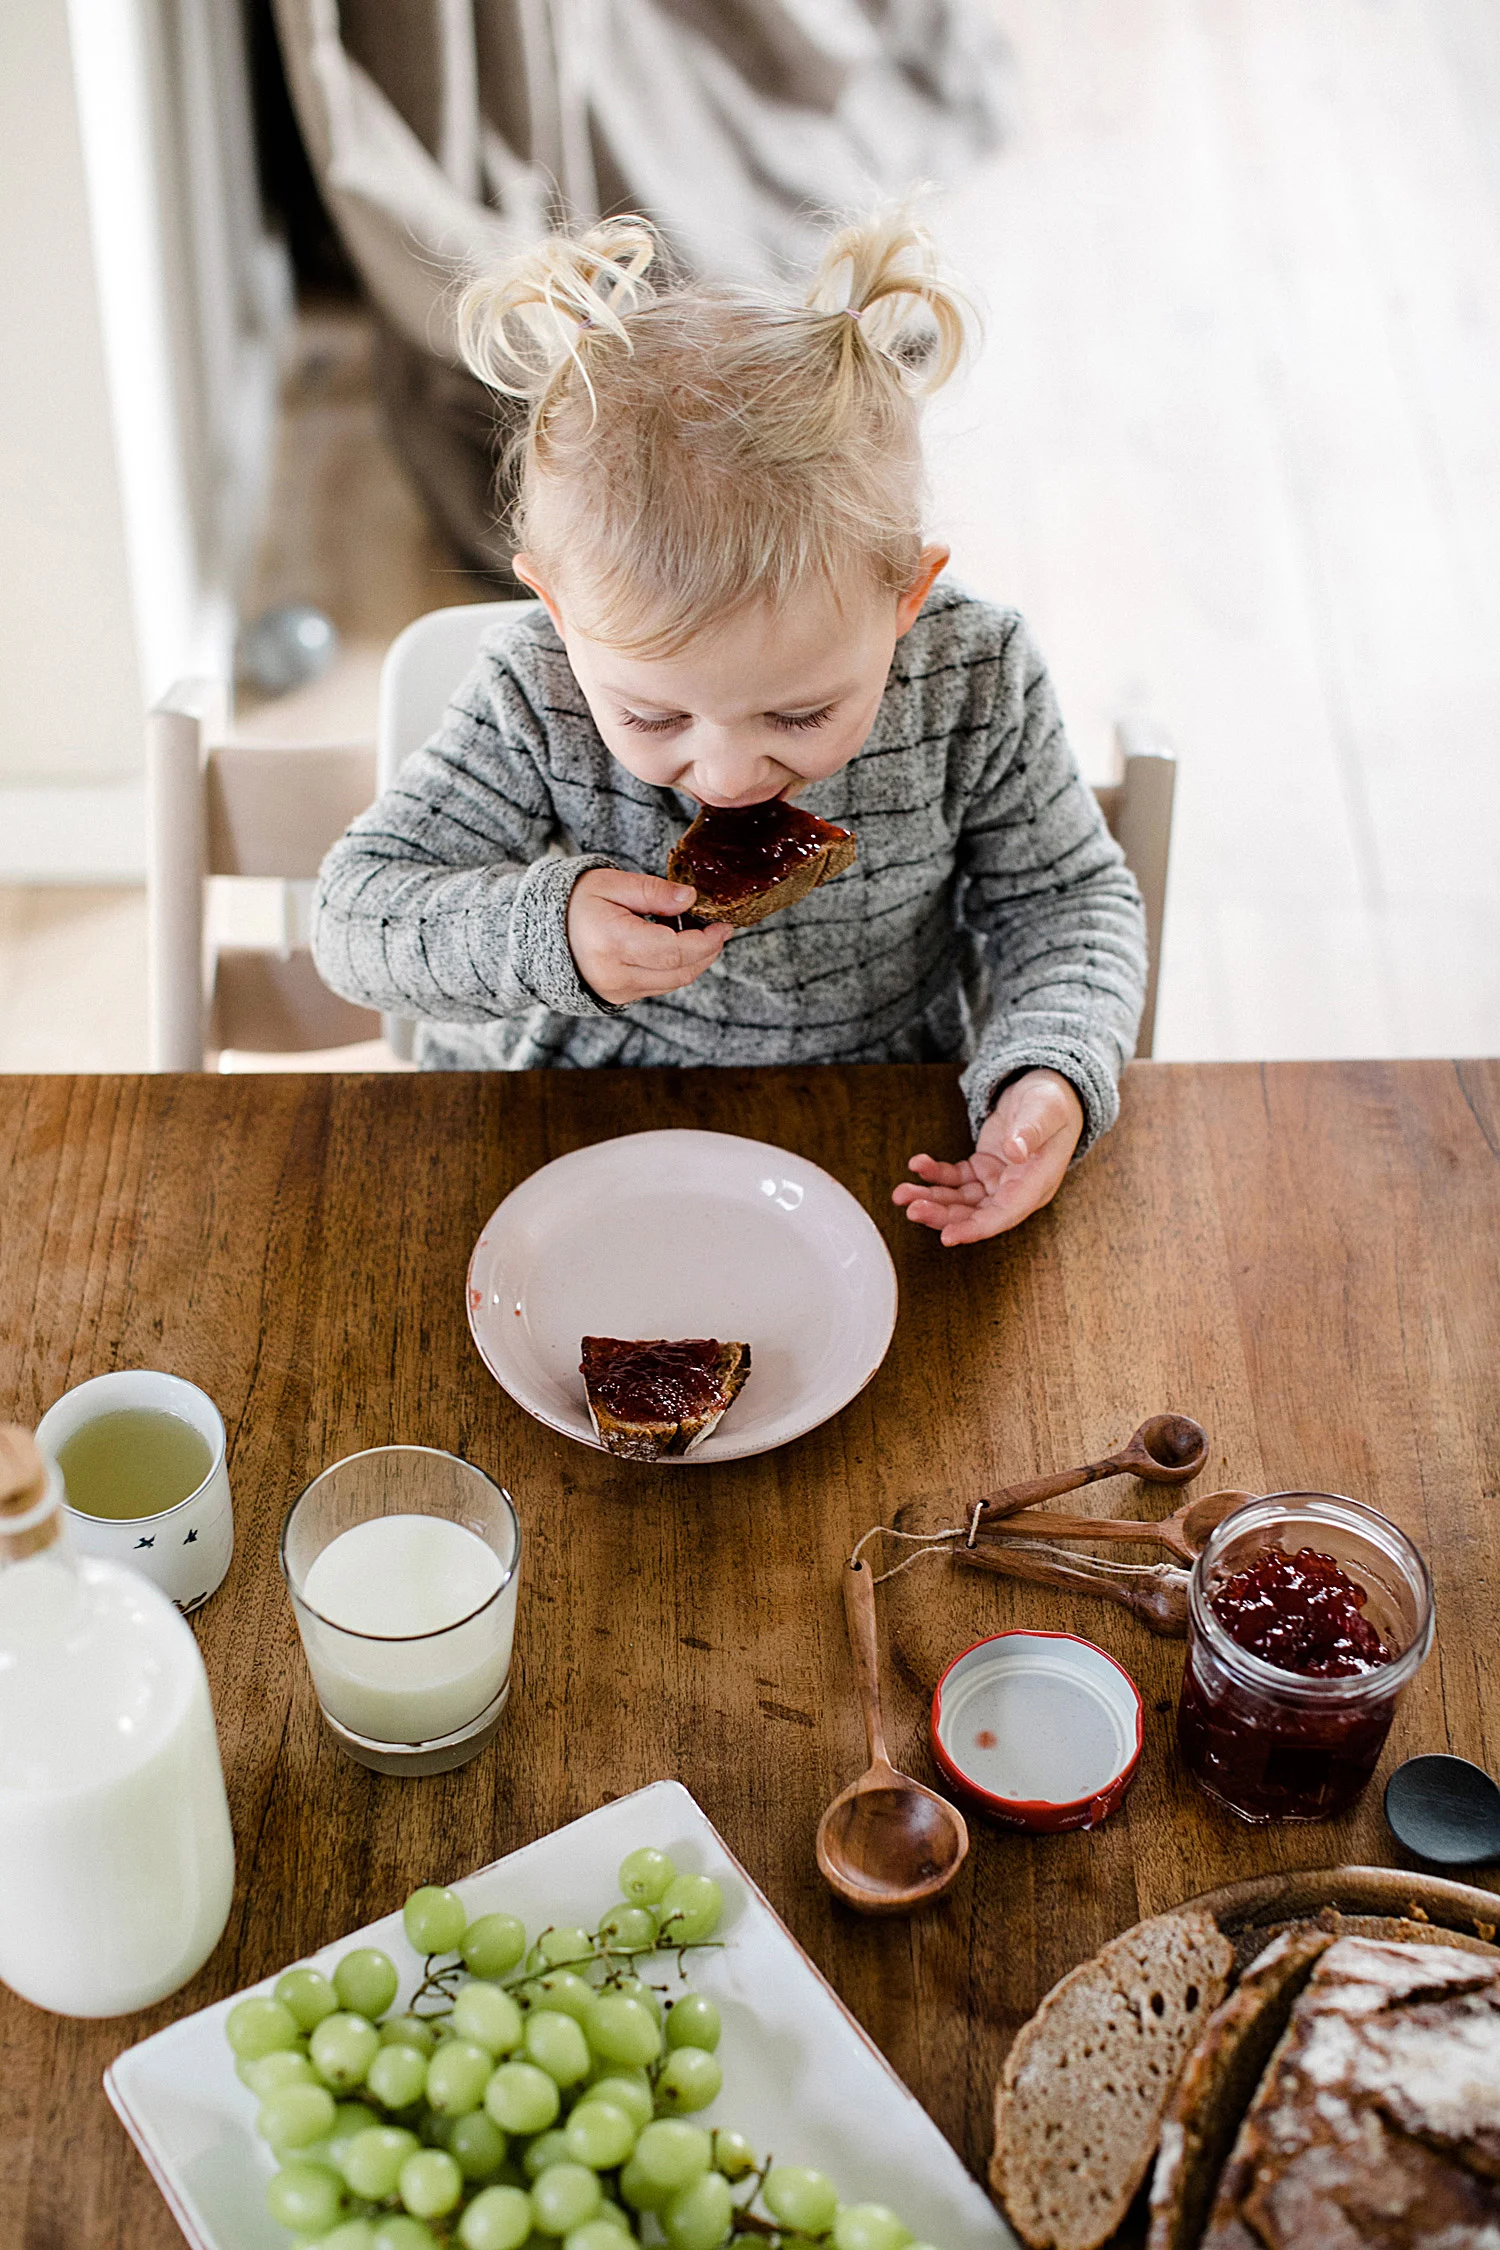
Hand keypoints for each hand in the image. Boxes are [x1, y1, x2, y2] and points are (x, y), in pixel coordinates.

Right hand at [567, 868, 727, 1005]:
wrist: (543, 933)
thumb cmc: (575, 903)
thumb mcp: (611, 884)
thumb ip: (653, 891)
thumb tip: (690, 898)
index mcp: (613, 943)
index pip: (675, 950)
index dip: (706, 940)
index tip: (722, 924)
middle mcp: (616, 975)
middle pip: (681, 971)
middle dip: (708, 951)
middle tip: (719, 928)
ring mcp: (618, 991)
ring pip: (674, 982)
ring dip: (695, 960)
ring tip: (696, 933)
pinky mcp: (620, 997)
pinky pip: (660, 985)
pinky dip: (676, 967)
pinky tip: (675, 945)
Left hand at [892, 1068, 1084, 1244]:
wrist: (1048, 1093)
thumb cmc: (1052, 1104)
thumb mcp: (1044, 1111)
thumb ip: (1030, 1131)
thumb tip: (1014, 1151)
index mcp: (1036, 1184)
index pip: (1003, 1215)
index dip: (975, 1229)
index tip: (947, 1237)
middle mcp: (1015, 1190)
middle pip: (975, 1214)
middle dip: (942, 1215)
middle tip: (912, 1209)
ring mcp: (997, 1182)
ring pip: (960, 1201)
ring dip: (931, 1198)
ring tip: (902, 1193)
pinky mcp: (982, 1169)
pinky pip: (955, 1179)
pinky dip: (934, 1175)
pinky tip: (918, 1165)